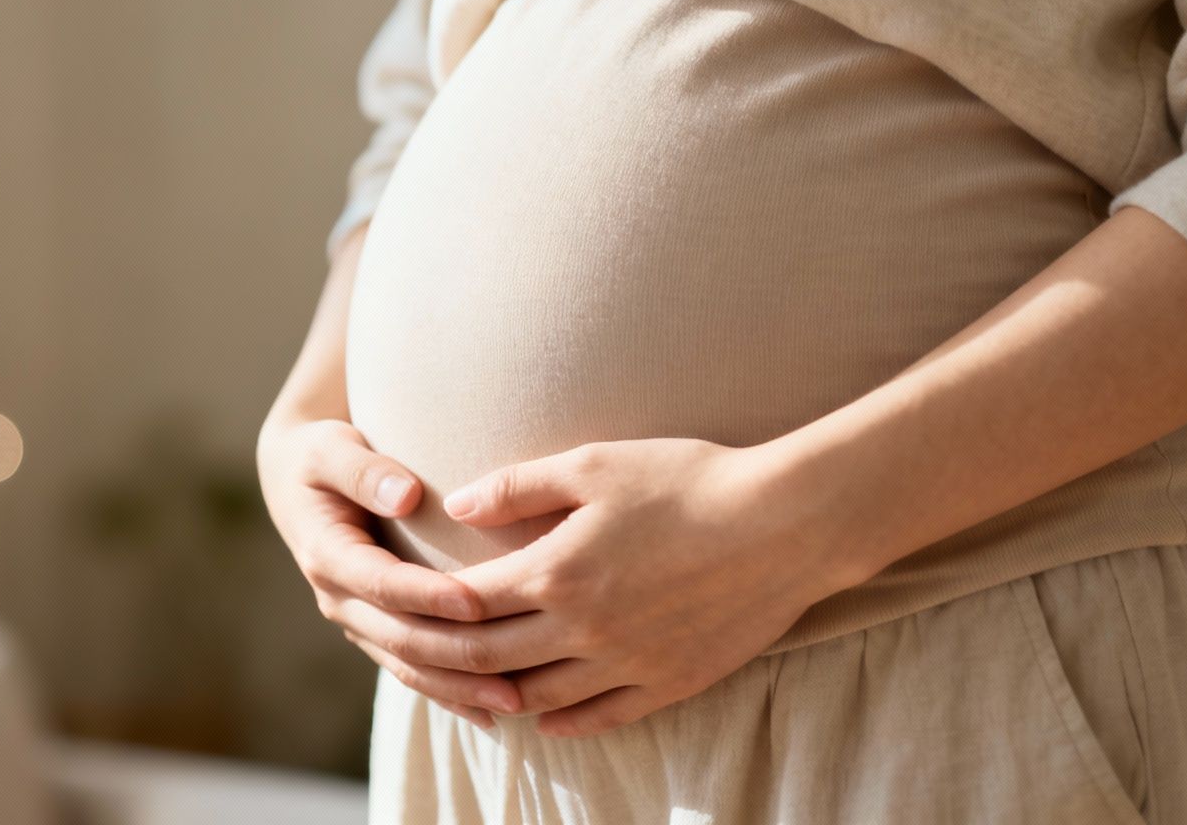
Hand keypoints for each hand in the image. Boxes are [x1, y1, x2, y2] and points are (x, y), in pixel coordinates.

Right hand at [256, 415, 523, 727]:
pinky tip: (491, 713)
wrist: (297, 480)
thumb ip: (365, 471)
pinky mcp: (374, 631)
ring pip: (407, 666)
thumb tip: (405, 495)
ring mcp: (356, 620)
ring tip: (514, 702)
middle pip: (400, 637)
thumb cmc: (321, 455)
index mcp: (327, 554)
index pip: (383, 583)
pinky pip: (411, 671)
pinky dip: (449, 693)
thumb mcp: (331, 448)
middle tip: (515, 669)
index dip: (428, 596)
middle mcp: (338, 597)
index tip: (477, 601)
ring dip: (458, 688)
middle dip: (456, 657)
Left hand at [436, 437, 871, 737]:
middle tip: (415, 653)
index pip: (464, 605)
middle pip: (487, 661)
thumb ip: (519, 487)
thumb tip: (455, 504)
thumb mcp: (595, 465)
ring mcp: (626, 664)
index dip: (424, 607)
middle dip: (442, 658)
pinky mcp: (668, 682)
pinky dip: (561, 721)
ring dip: (496, 695)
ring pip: (537, 698)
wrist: (784, 523)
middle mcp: (582, 630)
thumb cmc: (688, 480)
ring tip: (473, 684)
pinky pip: (600, 718)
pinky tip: (544, 715)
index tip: (402, 600)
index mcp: (555, 573)